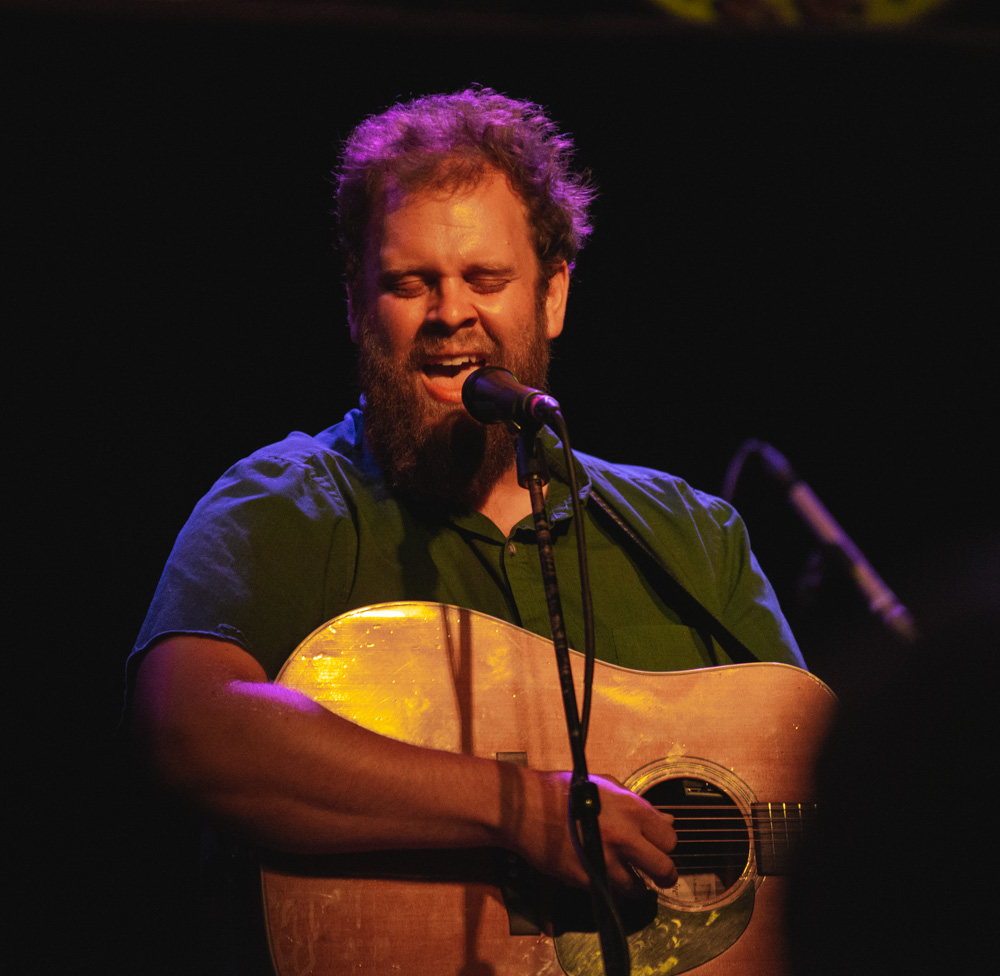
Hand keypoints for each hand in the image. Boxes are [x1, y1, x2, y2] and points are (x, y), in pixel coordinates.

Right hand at [504, 769, 677, 897]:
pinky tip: (600, 873)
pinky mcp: (586, 879)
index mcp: (630, 809)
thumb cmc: (562, 791)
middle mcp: (622, 837)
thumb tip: (665, 818)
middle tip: (657, 873)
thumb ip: (637, 804)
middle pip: (664, 869)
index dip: (664, 843)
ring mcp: (604, 860)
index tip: (658, 845)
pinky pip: (608, 893)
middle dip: (663, 874)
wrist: (525, 807)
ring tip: (625, 875)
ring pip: (637, 889)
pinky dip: (608, 888)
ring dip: (634, 884)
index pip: (670, 838)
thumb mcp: (604, 785)